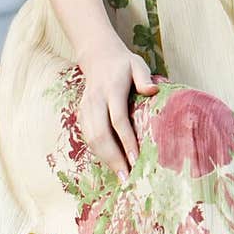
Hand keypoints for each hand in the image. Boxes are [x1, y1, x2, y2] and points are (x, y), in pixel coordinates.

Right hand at [76, 42, 158, 182]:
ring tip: (120, 176)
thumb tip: (152, 91)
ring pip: (91, 138)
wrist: (97, 56)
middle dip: (113, 158)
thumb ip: (144, 77)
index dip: (126, 142)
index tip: (136, 160)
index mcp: (111, 90)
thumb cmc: (123, 63)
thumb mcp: (137, 64)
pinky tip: (110, 163)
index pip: (118, 120)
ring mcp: (85, 108)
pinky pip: (87, 137)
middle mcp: (95, 101)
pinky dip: (98, 152)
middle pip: (100, 134)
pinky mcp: (81, 114)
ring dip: (104, 159)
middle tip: (127, 177)